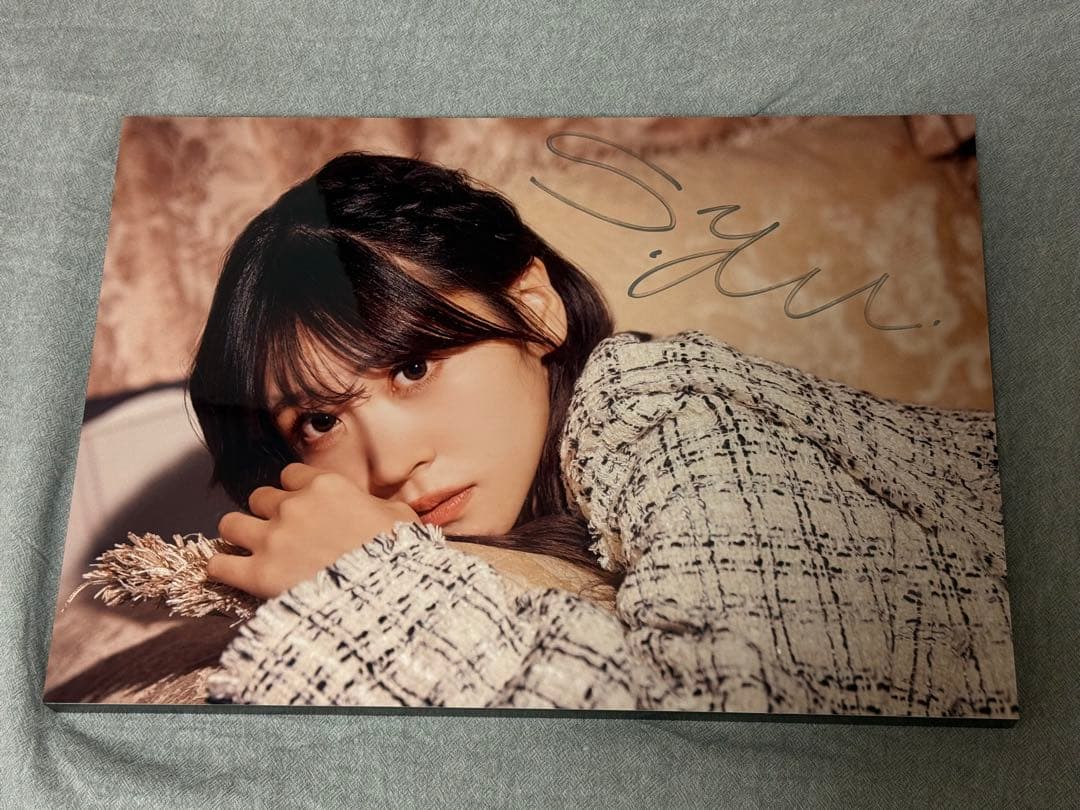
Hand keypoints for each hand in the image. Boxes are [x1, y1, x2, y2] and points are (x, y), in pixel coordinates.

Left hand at [206, 463, 419, 599]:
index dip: (295, 492)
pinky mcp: (258, 574)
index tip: (303, 507)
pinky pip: (218, 564)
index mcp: (326, 486)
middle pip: (259, 497)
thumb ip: (375, 505)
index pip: (290, 475)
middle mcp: (293, 507)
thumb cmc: (399, 555)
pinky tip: (232, 572)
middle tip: (281, 533)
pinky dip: (222, 567)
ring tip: (251, 548)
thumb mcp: (399, 517)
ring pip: (230, 523)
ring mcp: (272, 539)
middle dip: (268, 513)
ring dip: (239, 534)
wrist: (385, 596)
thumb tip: (373, 507)